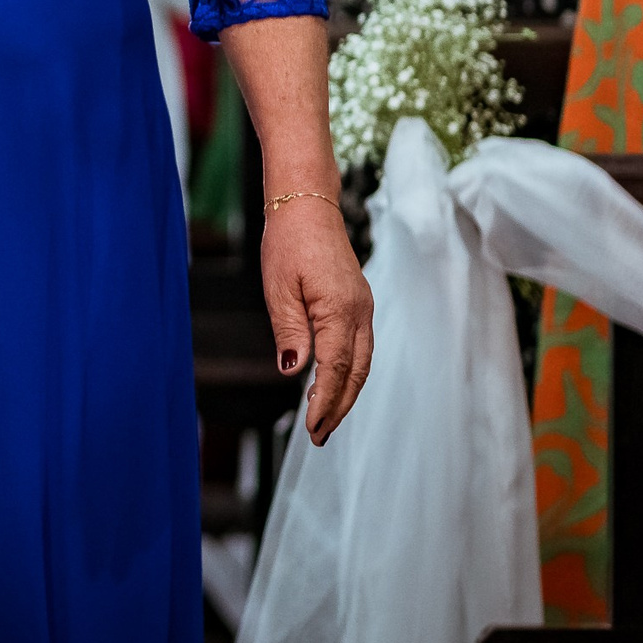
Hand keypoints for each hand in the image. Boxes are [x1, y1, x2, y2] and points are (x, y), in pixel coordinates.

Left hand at [260, 194, 372, 444]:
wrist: (307, 206)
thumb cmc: (288, 243)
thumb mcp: (279, 288)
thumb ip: (290, 331)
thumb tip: (294, 371)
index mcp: (339, 310)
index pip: (335, 369)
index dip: (325, 402)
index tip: (312, 428)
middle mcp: (360, 313)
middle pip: (355, 373)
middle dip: (339, 407)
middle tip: (319, 435)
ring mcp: (363, 308)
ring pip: (362, 363)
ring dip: (346, 393)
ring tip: (324, 418)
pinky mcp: (359, 304)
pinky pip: (360, 347)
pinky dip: (349, 371)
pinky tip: (331, 382)